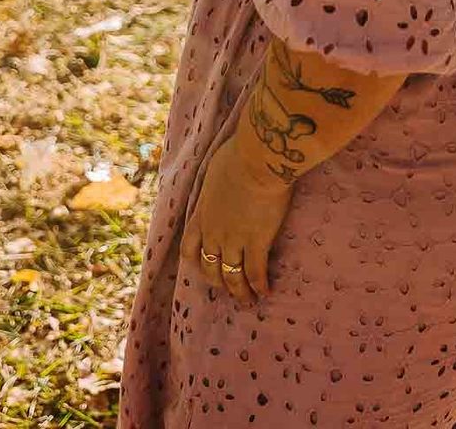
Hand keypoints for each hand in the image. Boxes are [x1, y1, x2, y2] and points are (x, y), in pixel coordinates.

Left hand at [179, 135, 293, 306]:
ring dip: (239, 291)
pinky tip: (265, 291)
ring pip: (232, 277)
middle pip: (210, 268)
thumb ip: (216, 185)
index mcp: (201, 214)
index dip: (196, 261)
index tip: (204, 267)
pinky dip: (259, 285)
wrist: (258, 160)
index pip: (189, 248)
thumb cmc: (238, 155)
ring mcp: (234, 241)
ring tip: (247, 299)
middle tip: (228, 287)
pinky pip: (255, 272)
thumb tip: (222, 181)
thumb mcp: (215, 170)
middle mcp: (213, 233)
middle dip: (218, 281)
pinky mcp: (256, 243)